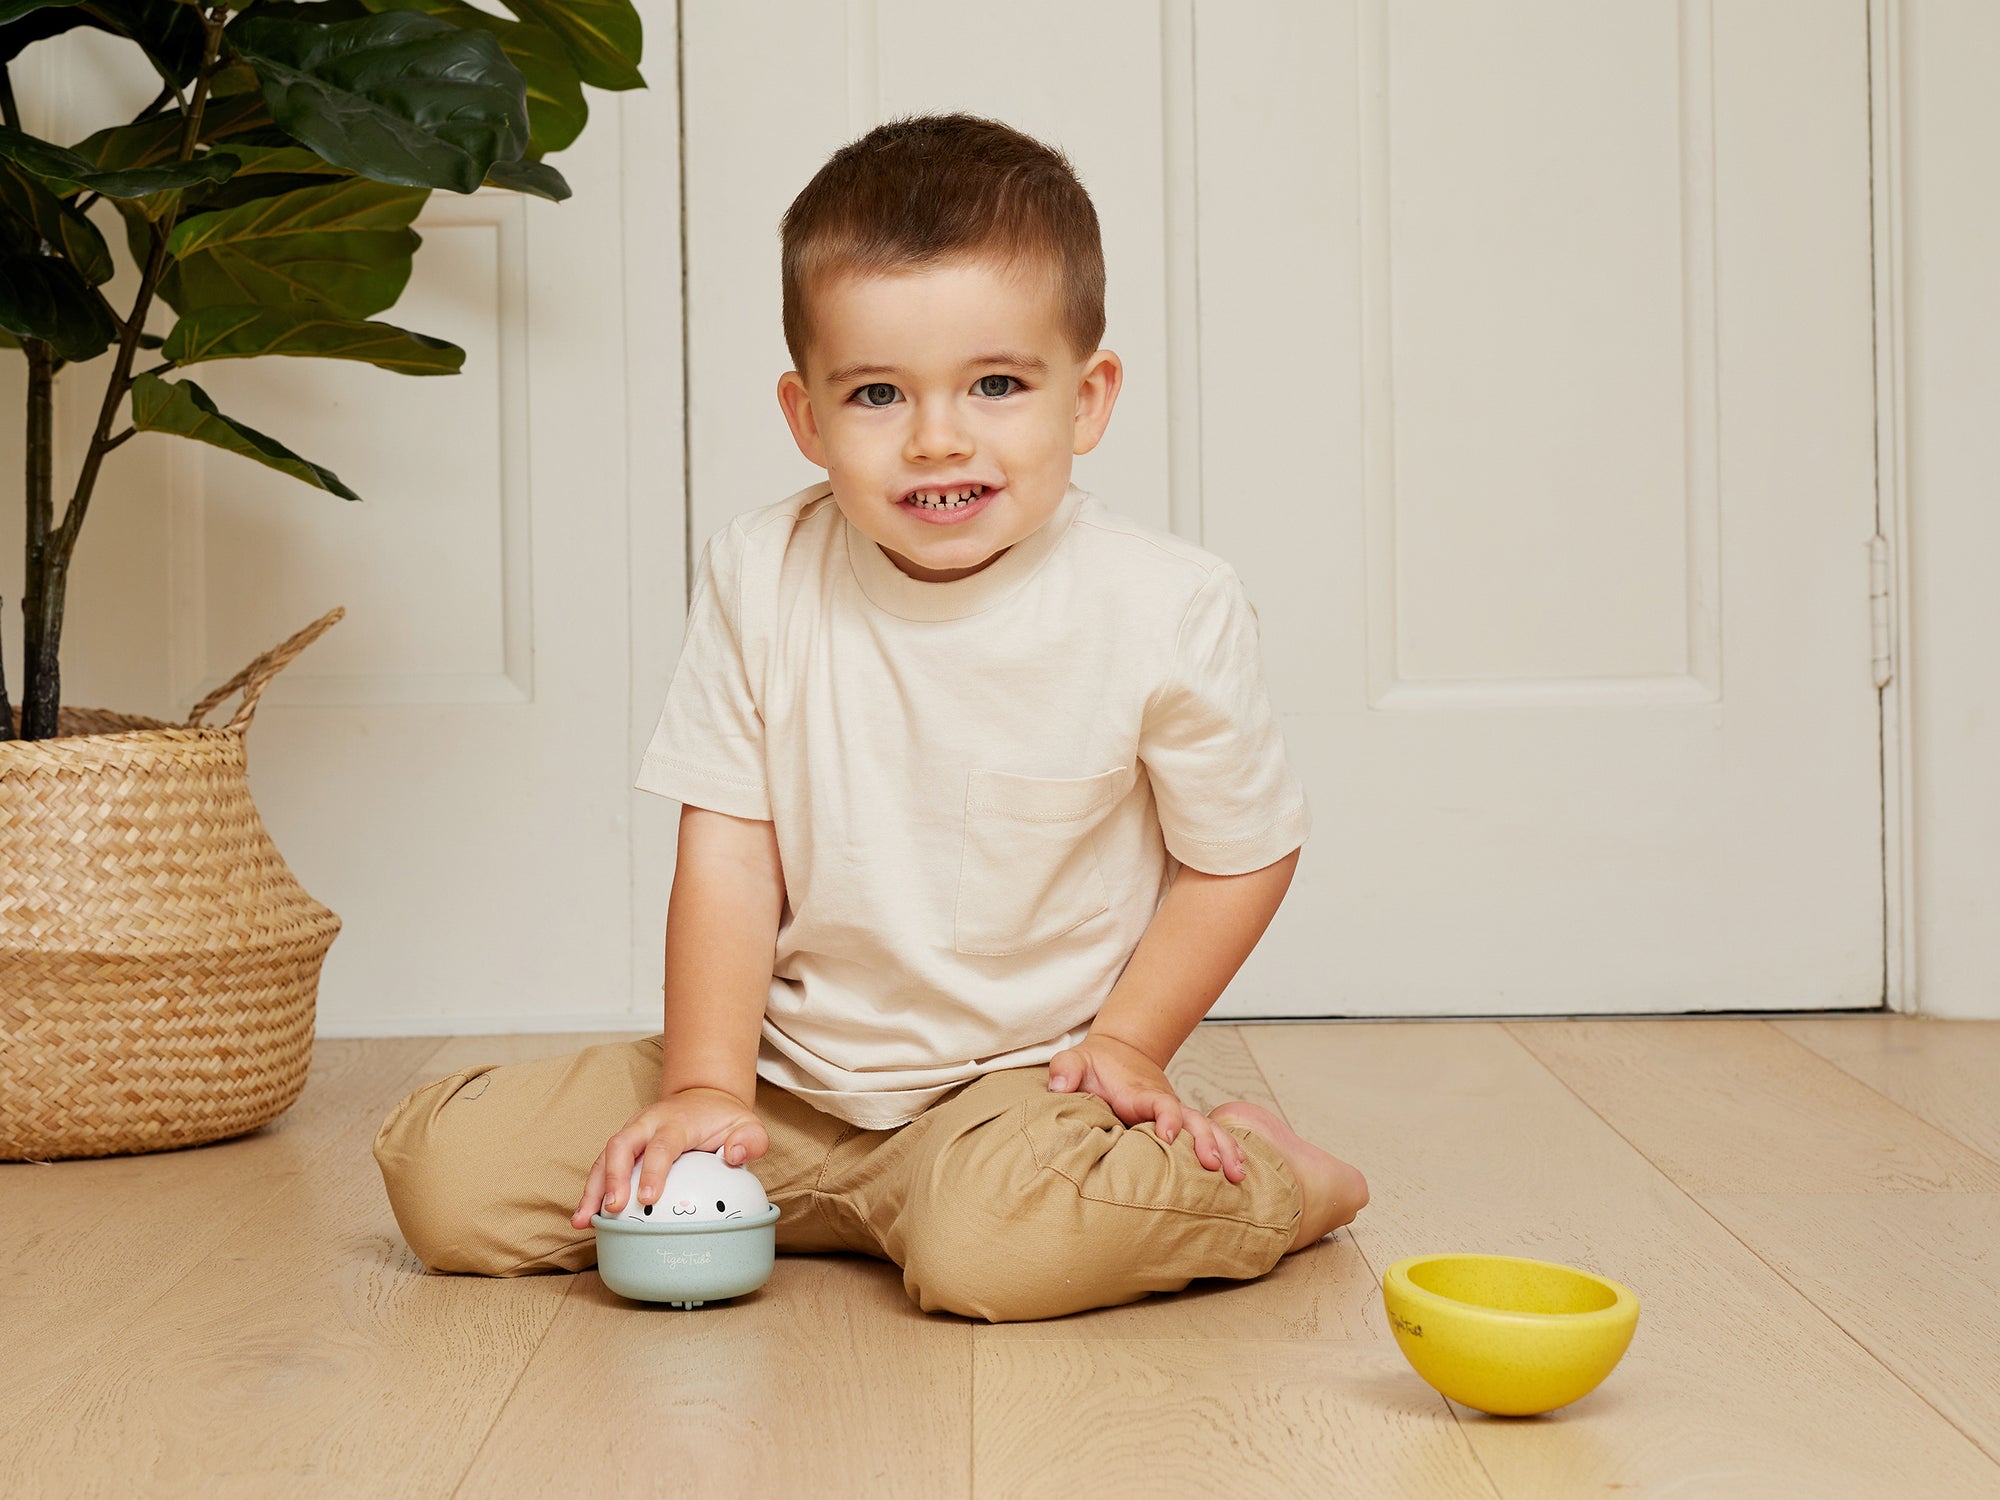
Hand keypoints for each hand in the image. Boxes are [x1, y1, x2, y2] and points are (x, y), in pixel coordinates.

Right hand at [569, 1086, 768, 1229]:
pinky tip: (584, 1217)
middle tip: (613, 1208)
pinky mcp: (623, 1146)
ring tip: (584, 1220)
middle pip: (622, 1144)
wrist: (703, 1098)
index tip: (648, 1198)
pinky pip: (602, 1166)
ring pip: (604, 1156)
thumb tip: (734, 1156)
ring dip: (593, 1188)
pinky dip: (591, 1191)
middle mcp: (648, 1124)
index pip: (662, 1144)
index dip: (653, 1170)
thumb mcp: (748, 1125)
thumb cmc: (723, 1119)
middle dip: (613, 1176)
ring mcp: (632, 1133)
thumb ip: (750, 1140)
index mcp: (677, 1121)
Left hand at [1047, 1034, 1247, 1181]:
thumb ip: (1065, 1069)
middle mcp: (1165, 1104)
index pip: (1160, 1103)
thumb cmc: (1094, 1064)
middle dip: (1206, 1142)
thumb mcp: (1074, 1060)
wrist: (1119, 1054)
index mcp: (1141, 1094)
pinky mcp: (1180, 1126)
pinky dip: (1227, 1150)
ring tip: (1239, 1175)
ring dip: (1224, 1149)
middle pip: (1193, 1120)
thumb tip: (1058, 1086)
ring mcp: (1176, 1115)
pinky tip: (1240, 1172)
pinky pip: (1207, 1137)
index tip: (1169, 1135)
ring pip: (1206, 1130)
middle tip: (1216, 1165)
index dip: (1166, 1117)